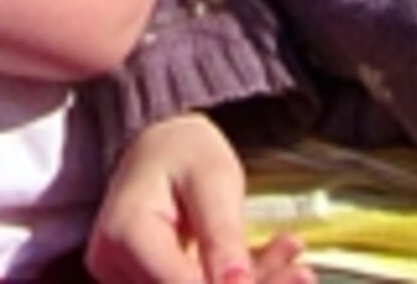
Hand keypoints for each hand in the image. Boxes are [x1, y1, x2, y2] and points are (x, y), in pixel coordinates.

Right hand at [84, 115, 310, 283]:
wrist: (160, 146)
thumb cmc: (184, 150)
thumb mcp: (213, 177)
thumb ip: (222, 235)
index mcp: (127, 233)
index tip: (288, 280)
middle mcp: (115, 266)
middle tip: (301, 276)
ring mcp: (126, 281)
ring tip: (297, 271)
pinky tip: (279, 268)